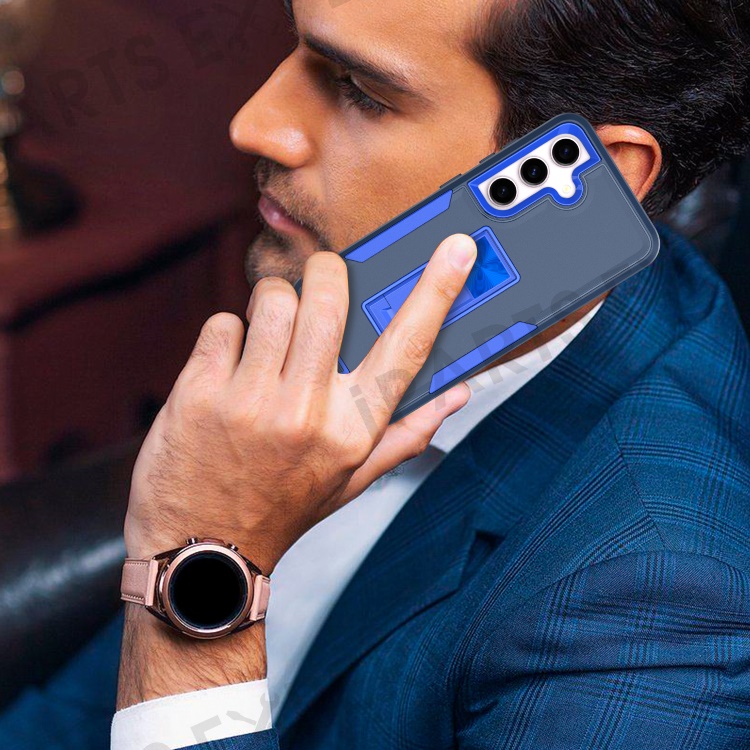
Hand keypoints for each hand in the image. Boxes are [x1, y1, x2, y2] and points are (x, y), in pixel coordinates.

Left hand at [124, 233, 476, 571]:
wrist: (201, 550)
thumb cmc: (282, 507)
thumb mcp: (352, 479)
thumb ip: (407, 433)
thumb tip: (458, 393)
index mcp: (352, 431)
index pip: (407, 349)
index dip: (437, 293)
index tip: (457, 249)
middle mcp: (307, 412)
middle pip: (328, 296)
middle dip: (323, 276)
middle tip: (317, 290)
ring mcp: (250, 400)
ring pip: (272, 300)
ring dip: (271, 308)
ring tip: (267, 345)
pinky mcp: (199, 390)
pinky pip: (224, 322)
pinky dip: (227, 337)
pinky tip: (228, 374)